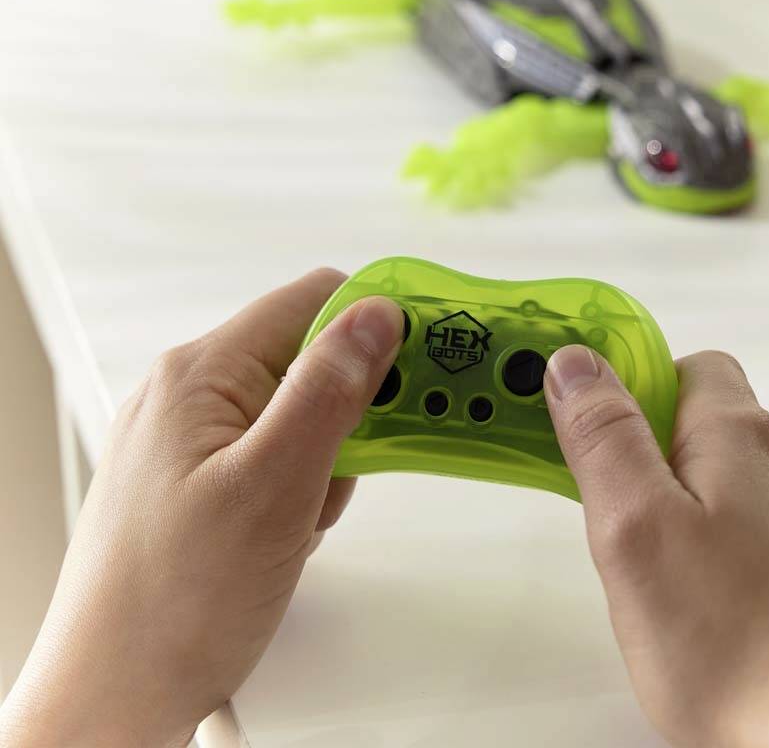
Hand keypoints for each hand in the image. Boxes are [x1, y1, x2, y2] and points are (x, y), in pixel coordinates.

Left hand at [0, 269, 402, 747]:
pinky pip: (275, 449)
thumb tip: (375, 315)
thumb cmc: (171, 604)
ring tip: (307, 513)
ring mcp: (192, 436)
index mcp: (201, 373)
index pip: (312, 301)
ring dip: (329, 453)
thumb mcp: (272, 486)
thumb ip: (327, 391)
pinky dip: (303, 479)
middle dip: (353, 406)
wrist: (114, 696)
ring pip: (298, 408)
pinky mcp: (200, 475)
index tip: (425, 357)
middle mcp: (191, 392)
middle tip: (361, 462)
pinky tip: (289, 527)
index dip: (376, 321)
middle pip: (309, 355)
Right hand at [543, 347, 768, 747]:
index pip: (694, 368)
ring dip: (743, 523)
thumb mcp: (635, 533)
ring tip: (707, 597)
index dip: (649, 392)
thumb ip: (606, 437)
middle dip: (688, 472)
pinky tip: (767, 624)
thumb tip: (579, 364)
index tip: (617, 439)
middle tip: (650, 542)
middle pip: (736, 436)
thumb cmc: (739, 651)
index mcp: (745, 440)